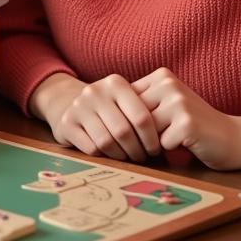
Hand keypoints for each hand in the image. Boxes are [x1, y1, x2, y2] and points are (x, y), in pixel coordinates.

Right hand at [37, 72, 161, 162]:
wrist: (69, 103)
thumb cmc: (110, 108)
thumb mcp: (125, 100)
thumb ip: (145, 110)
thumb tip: (174, 135)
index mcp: (115, 83)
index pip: (142, 116)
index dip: (152, 138)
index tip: (157, 149)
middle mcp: (94, 91)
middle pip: (124, 131)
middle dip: (137, 150)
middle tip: (143, 157)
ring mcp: (78, 106)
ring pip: (107, 141)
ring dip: (121, 155)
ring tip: (128, 157)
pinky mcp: (66, 123)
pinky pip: (91, 147)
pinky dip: (105, 156)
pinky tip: (110, 154)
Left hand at [133, 68, 240, 169]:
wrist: (235, 139)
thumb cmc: (192, 125)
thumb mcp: (165, 105)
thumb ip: (140, 103)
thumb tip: (102, 111)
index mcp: (161, 76)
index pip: (125, 99)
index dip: (128, 118)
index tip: (139, 127)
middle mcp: (169, 84)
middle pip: (133, 115)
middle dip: (139, 132)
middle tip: (155, 139)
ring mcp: (179, 102)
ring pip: (145, 129)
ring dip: (153, 142)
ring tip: (170, 139)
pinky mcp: (187, 123)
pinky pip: (161, 143)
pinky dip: (169, 149)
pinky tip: (186, 144)